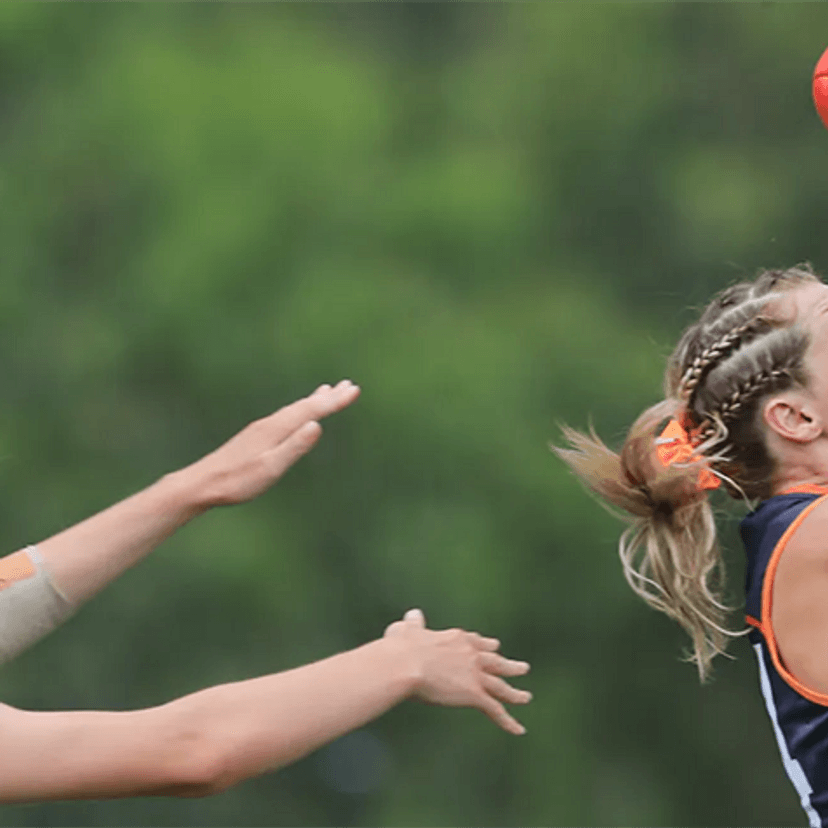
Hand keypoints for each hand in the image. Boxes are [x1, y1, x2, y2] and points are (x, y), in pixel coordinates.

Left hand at [182, 380, 360, 507]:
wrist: (201, 484)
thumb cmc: (236, 481)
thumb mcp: (270, 468)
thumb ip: (294, 447)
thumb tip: (317, 426)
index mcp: (276, 429)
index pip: (312, 411)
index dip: (334, 402)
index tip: (354, 390)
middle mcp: (270, 423)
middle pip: (304, 405)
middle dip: (328, 397)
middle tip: (349, 385)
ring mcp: (261, 428)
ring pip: (294, 409)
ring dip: (313, 400)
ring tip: (327, 391)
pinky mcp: (255, 436)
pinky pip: (285, 416)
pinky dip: (298, 410)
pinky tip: (297, 415)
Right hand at [384, 608, 530, 734]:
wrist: (406, 664)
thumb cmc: (402, 647)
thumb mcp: (407, 630)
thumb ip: (413, 624)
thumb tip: (413, 615)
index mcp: (456, 638)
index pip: (477, 642)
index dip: (486, 646)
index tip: (494, 646)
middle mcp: (471, 654)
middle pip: (495, 661)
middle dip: (509, 666)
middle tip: (523, 668)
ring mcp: (475, 674)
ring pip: (500, 686)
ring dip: (514, 694)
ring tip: (526, 697)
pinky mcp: (474, 694)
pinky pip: (495, 710)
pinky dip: (508, 721)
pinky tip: (519, 729)